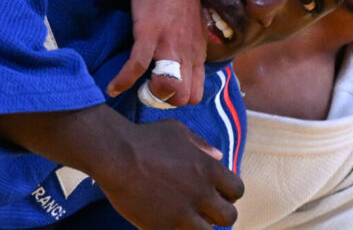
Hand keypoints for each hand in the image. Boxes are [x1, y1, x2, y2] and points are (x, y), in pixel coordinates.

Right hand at [95, 118, 243, 229]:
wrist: (115, 155)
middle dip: (220, 215)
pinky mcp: (162, 228)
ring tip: (188, 220)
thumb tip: (218, 156)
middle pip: (229, 217)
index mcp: (209, 169)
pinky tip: (168, 223)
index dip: (229, 193)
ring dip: (201, 227)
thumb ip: (201, 145)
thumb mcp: (177, 132)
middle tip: (205, 211)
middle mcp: (201, 193)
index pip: (237, 191)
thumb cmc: (145, 138)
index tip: (218, 193)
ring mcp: (182, 214)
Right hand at [107, 0, 205, 105]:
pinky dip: (123, 80)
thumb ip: (185, 45)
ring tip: (131, 89)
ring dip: (149, 94)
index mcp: (198, 51)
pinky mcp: (150, 31)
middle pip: (186, 97)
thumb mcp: (189, 24)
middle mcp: (188, 51)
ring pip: (168, 87)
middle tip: (145, 92)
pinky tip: (111, 86)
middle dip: (166, 102)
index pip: (196, 93)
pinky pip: (137, 66)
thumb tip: (174, 64)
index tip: (160, 93)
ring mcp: (170, 42)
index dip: (178, 99)